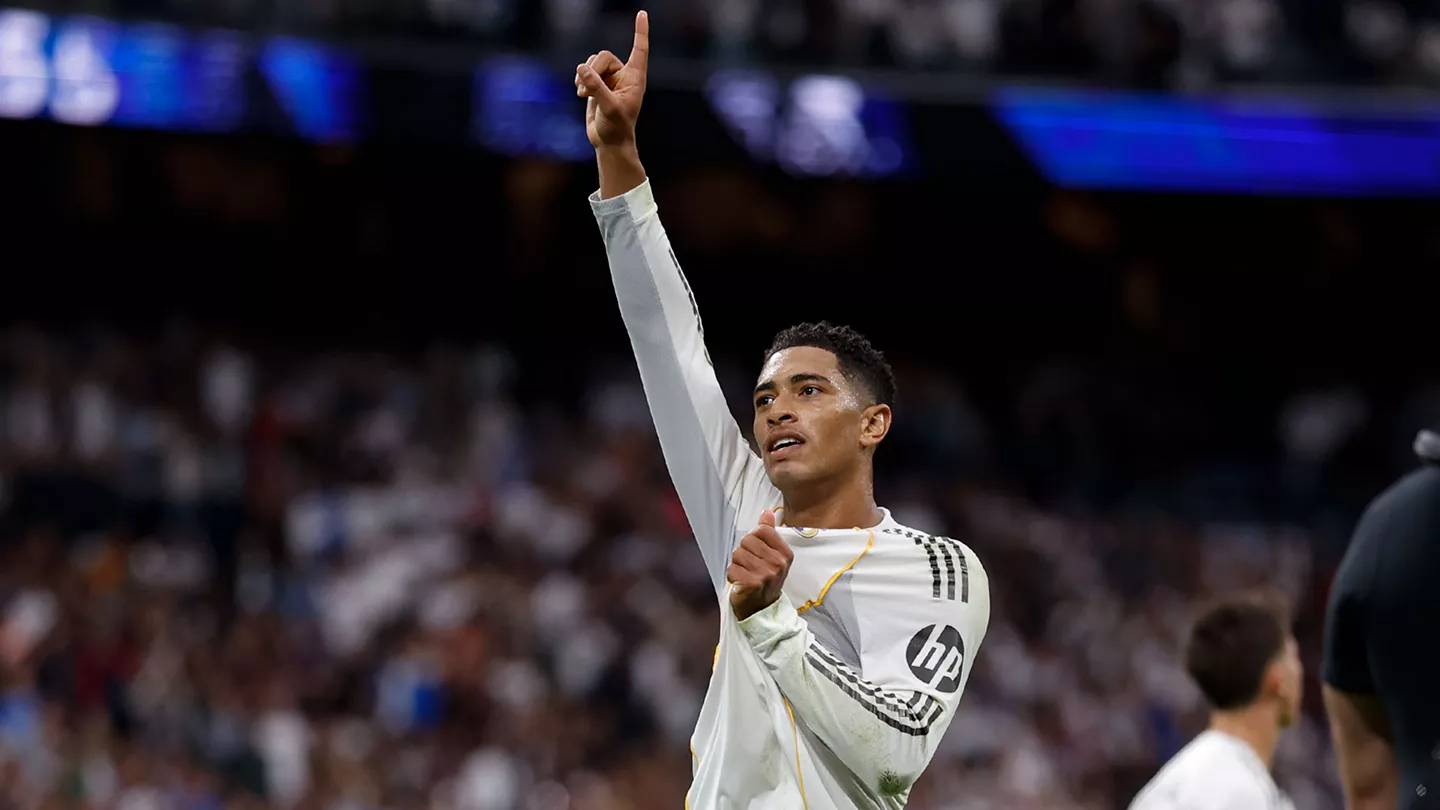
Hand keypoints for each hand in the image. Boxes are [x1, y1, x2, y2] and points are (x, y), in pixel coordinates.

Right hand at [575, 10, 649, 149]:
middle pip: (604, 56)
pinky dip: (580, 80)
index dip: (641, 32)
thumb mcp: (609, 107)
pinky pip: (584, 72)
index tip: (642, 13)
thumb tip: (582, 68)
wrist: (608, 141)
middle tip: (587, 89)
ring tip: (584, 94)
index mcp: (635, 78)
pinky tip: (581, 93)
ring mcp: (609, 79)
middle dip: (593, 69)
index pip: (639, 50)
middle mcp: (623, 76)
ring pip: (592, 63)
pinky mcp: (596, 85)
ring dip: (584, 76)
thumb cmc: (616, 127)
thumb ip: (597, 87)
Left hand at [728, 510, 793, 620]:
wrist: (762, 609)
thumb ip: (769, 532)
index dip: (753, 538)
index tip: (757, 551)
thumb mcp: (773, 556)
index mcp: (785, 554)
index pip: (762, 530)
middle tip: (750, 566)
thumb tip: (767, 512)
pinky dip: (732, 575)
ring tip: (746, 574)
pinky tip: (741, 582)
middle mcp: (778, 563)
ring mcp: (765, 574)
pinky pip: (731, 568)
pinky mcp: (751, 584)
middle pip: (747, 540)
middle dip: (743, 552)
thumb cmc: (766, 580)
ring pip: (737, 553)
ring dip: (737, 564)